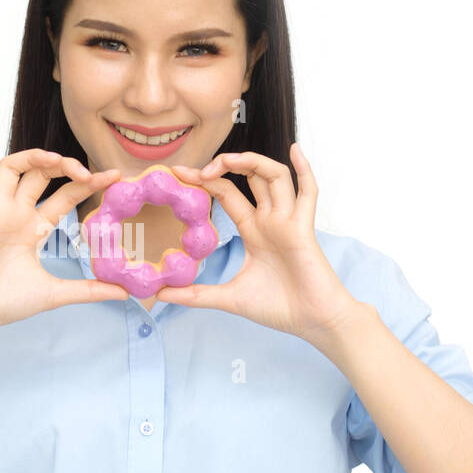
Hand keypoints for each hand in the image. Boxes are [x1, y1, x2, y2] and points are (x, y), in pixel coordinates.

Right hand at [0, 136, 129, 334]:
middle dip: (66, 168)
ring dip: (33, 157)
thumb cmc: (6, 302)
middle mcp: (17, 214)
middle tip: (87, 173)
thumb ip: (88, 289)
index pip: (66, 196)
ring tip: (56, 159)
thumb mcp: (55, 293)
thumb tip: (124, 293)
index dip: (88, 184)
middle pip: (42, 175)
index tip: (113, 176)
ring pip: (12, 168)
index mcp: (35, 228)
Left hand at [156, 143, 363, 342]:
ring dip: (251, 162)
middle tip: (196, 170)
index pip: (227, 193)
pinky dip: (305, 169)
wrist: (312, 323)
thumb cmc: (278, 308)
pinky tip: (295, 149)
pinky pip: (308, 193)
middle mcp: (271, 220)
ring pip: (274, 176)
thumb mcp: (228, 298)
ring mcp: (288, 221)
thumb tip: (161, 295)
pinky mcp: (303, 229)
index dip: (205, 181)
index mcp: (254, 230)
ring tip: (226, 161)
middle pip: (249, 177)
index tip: (179, 172)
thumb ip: (196, 294)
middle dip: (224, 166)